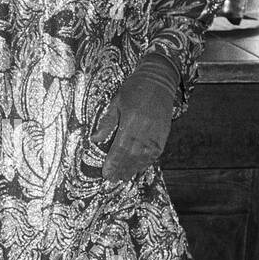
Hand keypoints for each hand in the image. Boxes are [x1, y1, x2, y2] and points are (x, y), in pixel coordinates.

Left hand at [91, 55, 178, 183]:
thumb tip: (94, 139)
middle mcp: (146, 130)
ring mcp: (157, 133)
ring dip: (133, 169)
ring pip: (144, 157)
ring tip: (123, 177)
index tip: (106, 173)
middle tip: (112, 180)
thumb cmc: (135, 88)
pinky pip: (155, 154)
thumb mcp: (116, 102)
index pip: (121, 148)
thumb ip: (107, 123)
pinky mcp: (164, 134)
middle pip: (132, 156)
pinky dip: (146, 163)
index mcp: (132, 121)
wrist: (159, 79)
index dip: (113, 163)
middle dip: (121, 169)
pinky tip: (138, 168)